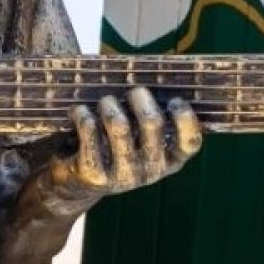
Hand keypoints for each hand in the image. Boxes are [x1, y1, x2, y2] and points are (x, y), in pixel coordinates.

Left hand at [36, 87, 202, 216]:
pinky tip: (78, 112)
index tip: (175, 100)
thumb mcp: (136, 138)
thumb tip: (153, 78)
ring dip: (108, 104)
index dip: (185, 118)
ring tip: (103, 102)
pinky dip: (82, 113)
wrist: (74, 185)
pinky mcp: (94, 174)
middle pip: (152, 122)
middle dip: (140, 98)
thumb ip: (147, 116)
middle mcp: (150, 171)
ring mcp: (122, 175)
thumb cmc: (111, 147)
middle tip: (132, 92)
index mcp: (168, 162)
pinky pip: (89, 129)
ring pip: (118, 123)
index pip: (189, 143)